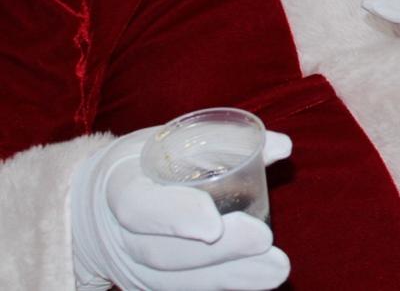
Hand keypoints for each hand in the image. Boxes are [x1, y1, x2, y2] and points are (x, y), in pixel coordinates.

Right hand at [71, 123, 290, 290]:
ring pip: (172, 280)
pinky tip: (260, 282)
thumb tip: (282, 146)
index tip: (214, 225)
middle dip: (217, 251)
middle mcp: (118, 233)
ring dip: (228, 277)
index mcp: (121, 183)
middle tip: (264, 240)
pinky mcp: (144, 285)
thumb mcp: (178, 140)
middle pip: (161, 252)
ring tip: (276, 269)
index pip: (138, 206)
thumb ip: (228, 141)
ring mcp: (129, 265)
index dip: (175, 216)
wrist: (101, 202)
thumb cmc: (152, 162)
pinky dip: (222, 286)